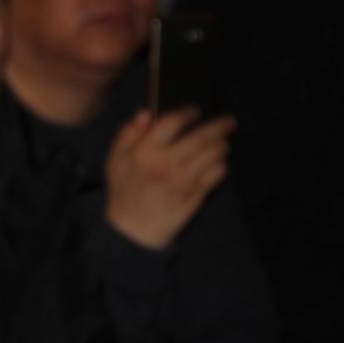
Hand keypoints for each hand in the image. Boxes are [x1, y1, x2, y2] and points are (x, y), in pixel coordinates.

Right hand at [104, 108, 234, 250]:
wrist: (133, 231)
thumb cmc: (124, 193)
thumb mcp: (114, 161)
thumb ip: (128, 134)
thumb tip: (146, 113)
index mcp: (143, 153)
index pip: (171, 123)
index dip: (186, 113)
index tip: (194, 111)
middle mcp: (165, 164)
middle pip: (200, 137)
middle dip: (218, 126)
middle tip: (229, 122)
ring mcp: (183, 180)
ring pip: (213, 154)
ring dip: (222, 145)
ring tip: (223, 142)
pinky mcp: (195, 195)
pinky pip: (217, 174)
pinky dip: (221, 165)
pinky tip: (218, 163)